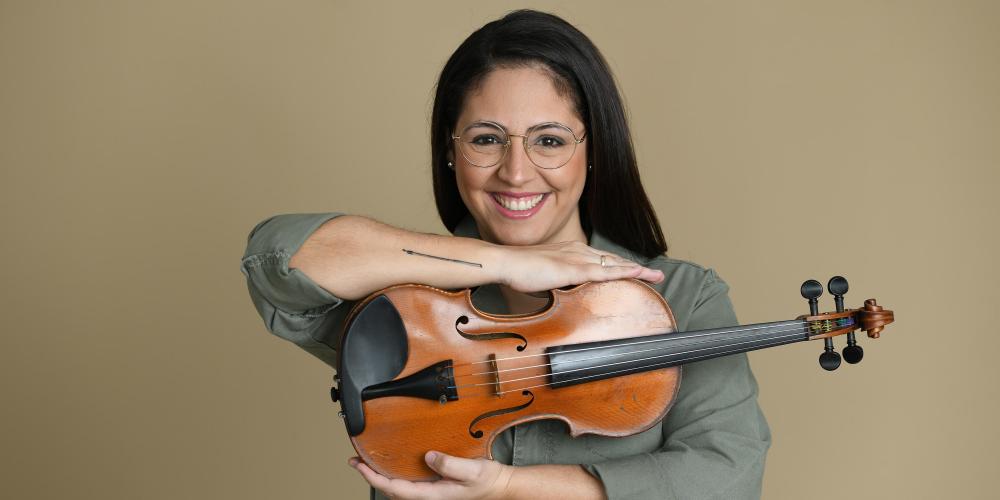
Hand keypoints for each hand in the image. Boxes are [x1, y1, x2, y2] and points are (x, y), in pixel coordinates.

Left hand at [349, 451, 513, 499]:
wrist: (500, 486)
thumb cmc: (488, 481)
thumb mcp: (471, 471)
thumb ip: (450, 465)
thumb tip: (429, 456)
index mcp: (433, 495)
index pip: (394, 489)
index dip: (373, 477)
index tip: (359, 464)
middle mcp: (428, 495)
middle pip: (391, 490)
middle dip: (371, 476)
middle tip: (355, 460)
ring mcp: (431, 492)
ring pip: (398, 487)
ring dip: (381, 475)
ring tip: (367, 462)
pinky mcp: (434, 486)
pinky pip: (408, 482)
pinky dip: (394, 473)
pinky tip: (392, 464)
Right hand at [498, 241, 663, 293]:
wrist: (506, 262)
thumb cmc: (519, 272)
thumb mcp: (545, 279)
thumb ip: (558, 285)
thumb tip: (563, 297)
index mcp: (571, 253)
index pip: (602, 260)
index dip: (621, 266)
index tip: (637, 272)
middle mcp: (578, 251)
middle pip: (614, 260)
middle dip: (637, 268)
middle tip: (657, 275)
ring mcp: (576, 259)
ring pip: (614, 264)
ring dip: (637, 270)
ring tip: (656, 276)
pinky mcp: (572, 269)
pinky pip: (603, 271)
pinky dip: (623, 272)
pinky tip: (637, 274)